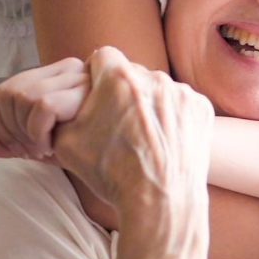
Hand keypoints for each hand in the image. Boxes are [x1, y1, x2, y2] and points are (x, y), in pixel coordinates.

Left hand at [0, 57, 88, 160]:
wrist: (134, 167)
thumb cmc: (94, 154)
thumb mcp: (46, 147)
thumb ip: (13, 143)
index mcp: (56, 77)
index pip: (2, 93)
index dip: (1, 126)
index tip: (24, 148)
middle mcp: (68, 69)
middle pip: (6, 94)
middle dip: (10, 132)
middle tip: (35, 153)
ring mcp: (79, 76)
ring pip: (20, 97)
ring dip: (25, 134)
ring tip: (47, 151)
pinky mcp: (86, 90)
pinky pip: (40, 106)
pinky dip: (37, 133)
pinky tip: (53, 149)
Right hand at [51, 47, 214, 226]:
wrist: (159, 201)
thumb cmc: (111, 172)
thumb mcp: (66, 142)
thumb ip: (61, 110)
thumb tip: (57, 101)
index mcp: (117, 77)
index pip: (102, 56)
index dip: (96, 74)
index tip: (97, 93)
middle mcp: (153, 76)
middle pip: (132, 74)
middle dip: (123, 92)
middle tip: (119, 123)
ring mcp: (181, 92)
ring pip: (157, 89)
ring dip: (149, 105)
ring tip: (144, 137)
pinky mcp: (200, 108)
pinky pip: (181, 105)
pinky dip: (173, 118)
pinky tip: (165, 142)